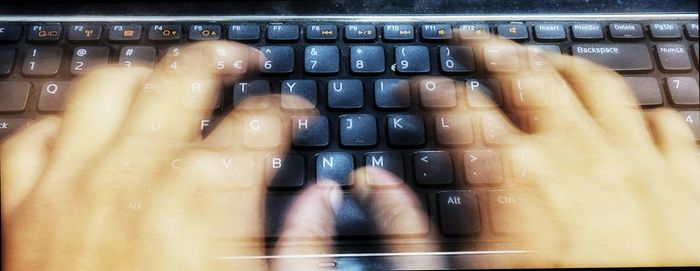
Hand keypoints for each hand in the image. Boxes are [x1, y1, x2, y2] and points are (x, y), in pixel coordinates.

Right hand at [420, 36, 699, 266]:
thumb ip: (404, 229)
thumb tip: (370, 187)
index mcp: (513, 176)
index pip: (457, 107)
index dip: (431, 90)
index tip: (419, 87)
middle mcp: (575, 154)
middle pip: (524, 74)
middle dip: (488, 50)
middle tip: (469, 43)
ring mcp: (636, 161)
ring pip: (596, 83)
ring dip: (562, 65)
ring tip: (541, 61)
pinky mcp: (685, 182)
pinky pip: (666, 121)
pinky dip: (641, 111)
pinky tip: (628, 115)